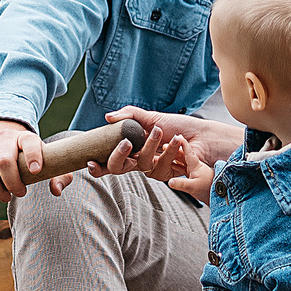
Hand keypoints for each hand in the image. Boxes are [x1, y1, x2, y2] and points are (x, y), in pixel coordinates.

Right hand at [0, 119, 69, 200]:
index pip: (30, 143)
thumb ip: (59, 176)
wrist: (1, 142)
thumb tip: (56, 190)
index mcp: (25, 137)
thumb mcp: (46, 163)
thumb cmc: (27, 159)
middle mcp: (4, 137)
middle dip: (12, 184)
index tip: (36, 171)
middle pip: (5, 162)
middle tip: (20, 193)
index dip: (33, 156)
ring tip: (4, 197)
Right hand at [104, 106, 241, 178]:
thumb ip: (129, 115)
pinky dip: (170, 152)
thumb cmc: (177, 125)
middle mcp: (139, 160)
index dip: (98, 166)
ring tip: (162, 132)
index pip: (109, 160)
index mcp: (133, 147)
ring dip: (152, 146)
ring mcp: (152, 168)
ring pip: (142, 165)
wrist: (201, 135)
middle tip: (125, 143)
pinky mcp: (167, 175)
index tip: (90, 162)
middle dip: (117, 157)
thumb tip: (108, 117)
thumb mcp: (151, 116)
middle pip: (118, 168)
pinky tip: (178, 142)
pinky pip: (161, 168)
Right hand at [149, 134, 216, 201]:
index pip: (188, 151)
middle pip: (183, 155)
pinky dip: (175, 165)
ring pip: (182, 161)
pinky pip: (182, 168)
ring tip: (165, 153)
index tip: (177, 136)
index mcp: (195, 165)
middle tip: (165, 145)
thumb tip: (169, 181)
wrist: (217, 195)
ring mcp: (194, 171)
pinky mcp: (193, 176)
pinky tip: (171, 165)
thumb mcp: (193, 187)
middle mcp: (194, 166)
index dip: (182, 143)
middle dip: (174, 150)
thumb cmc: (208, 189)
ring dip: (174, 157)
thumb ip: (181, 184)